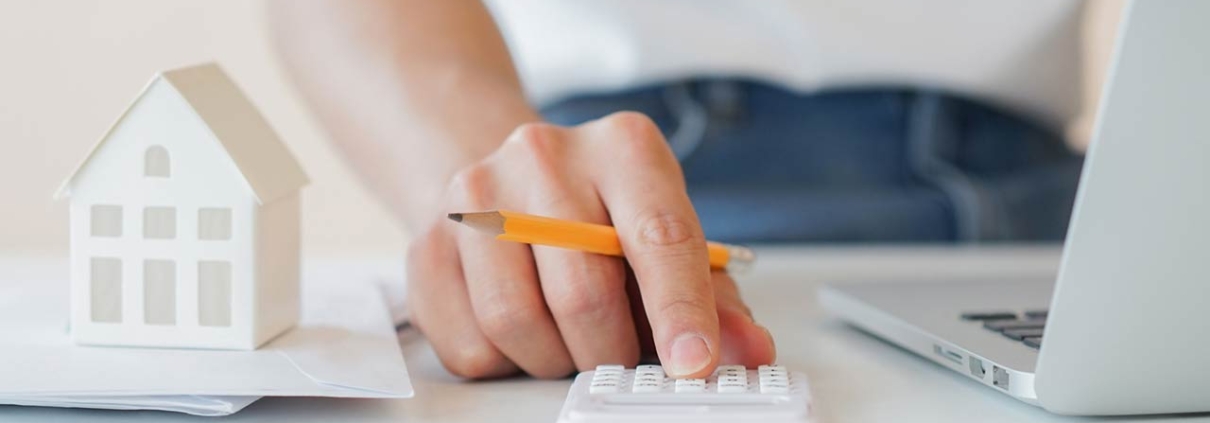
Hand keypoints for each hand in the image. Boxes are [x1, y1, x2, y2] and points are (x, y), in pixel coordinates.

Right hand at [406, 112, 775, 378]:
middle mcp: (545, 155)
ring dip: (554, 360)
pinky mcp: (427, 242)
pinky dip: (504, 362)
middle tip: (619, 355)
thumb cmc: (601, 215)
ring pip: (515, 322)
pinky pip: (467, 343)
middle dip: (610, 351)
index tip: (692, 363)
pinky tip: (521, 332)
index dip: (680, 310)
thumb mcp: (667, 236)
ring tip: (569, 341)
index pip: (659, 236)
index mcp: (623, 148)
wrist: (507, 180)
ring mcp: (476, 195)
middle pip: (583, 292)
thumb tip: (749, 349)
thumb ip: (713, 297)